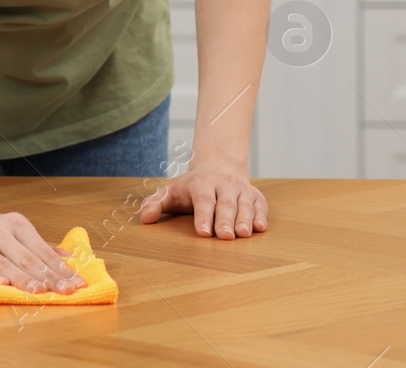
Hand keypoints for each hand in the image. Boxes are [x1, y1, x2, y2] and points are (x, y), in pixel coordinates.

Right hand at [0, 208, 85, 293]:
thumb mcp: (11, 233)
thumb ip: (38, 247)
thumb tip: (69, 259)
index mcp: (12, 222)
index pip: (39, 248)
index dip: (59, 267)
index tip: (76, 284)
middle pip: (23, 256)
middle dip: (46, 276)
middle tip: (64, 291)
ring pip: (1, 263)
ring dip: (22, 278)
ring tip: (40, 291)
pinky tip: (2, 286)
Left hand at [139, 166, 267, 238]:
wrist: (218, 167)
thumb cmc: (192, 187)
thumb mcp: (171, 192)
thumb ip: (156, 203)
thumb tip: (144, 218)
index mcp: (202, 183)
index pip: (203, 200)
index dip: (203, 216)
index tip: (203, 232)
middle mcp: (224, 184)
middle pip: (226, 203)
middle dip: (225, 220)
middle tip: (225, 237)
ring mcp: (241, 190)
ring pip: (244, 205)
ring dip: (245, 219)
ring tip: (242, 235)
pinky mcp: (256, 197)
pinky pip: (260, 206)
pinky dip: (261, 216)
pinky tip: (260, 228)